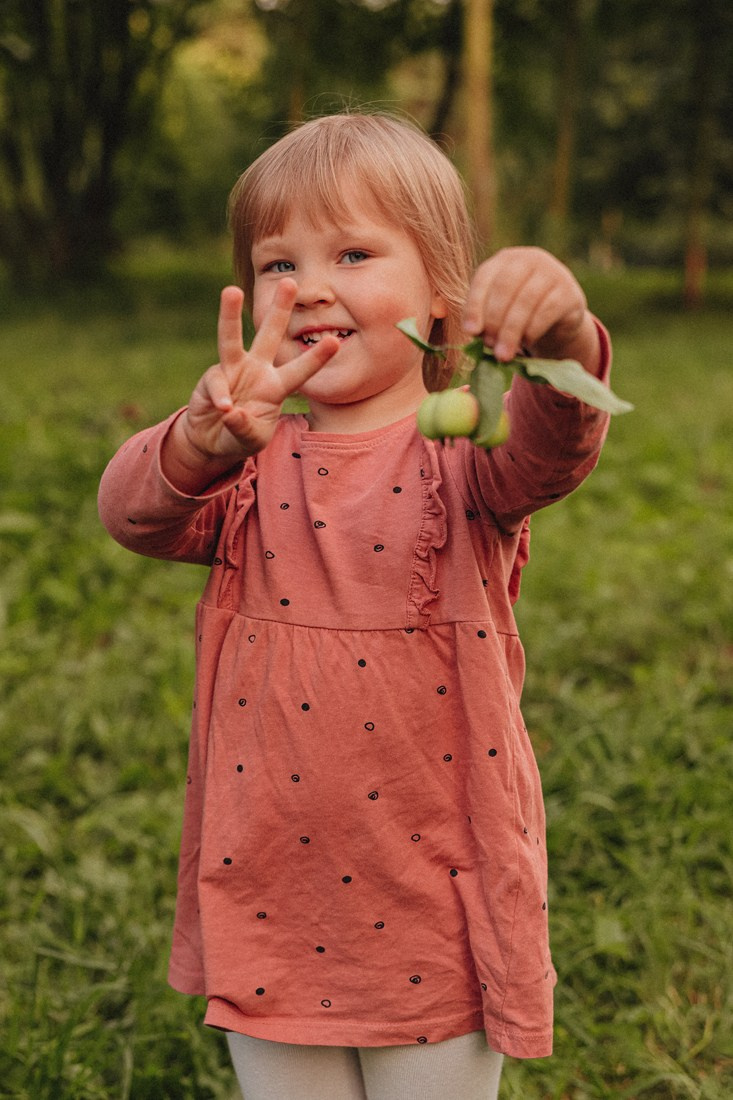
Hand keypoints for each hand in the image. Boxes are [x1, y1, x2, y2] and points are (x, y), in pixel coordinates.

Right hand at [182, 279, 338, 462]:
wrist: (212, 440)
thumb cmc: (241, 436)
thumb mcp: (252, 440)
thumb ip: (246, 428)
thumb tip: (231, 411)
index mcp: (277, 386)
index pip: (301, 369)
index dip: (316, 357)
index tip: (334, 341)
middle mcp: (258, 371)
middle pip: (270, 335)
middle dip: (280, 309)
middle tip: (290, 282)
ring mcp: (233, 370)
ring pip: (232, 338)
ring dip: (231, 314)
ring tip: (232, 290)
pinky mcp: (213, 377)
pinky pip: (217, 383)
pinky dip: (221, 397)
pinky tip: (224, 410)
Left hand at [462, 247, 596, 369]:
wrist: (558, 319)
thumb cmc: (520, 314)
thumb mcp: (499, 311)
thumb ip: (485, 318)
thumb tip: (475, 332)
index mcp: (504, 260)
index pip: (484, 278)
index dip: (475, 305)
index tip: (470, 331)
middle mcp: (528, 259)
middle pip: (505, 287)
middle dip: (494, 320)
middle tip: (490, 346)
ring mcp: (552, 272)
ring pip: (526, 300)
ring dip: (511, 330)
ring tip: (504, 354)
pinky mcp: (569, 292)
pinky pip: (548, 310)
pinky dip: (533, 329)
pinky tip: (526, 343)